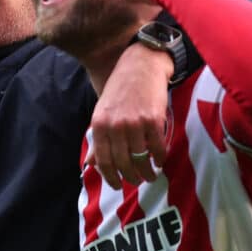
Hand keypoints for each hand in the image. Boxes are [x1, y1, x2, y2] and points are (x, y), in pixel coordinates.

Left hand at [85, 42, 171, 188]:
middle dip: (131, 177)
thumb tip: (91, 164)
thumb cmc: (120, 88)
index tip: (118, 185)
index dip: (111, 177)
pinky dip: (160, 158)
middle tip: (137, 181)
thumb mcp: (102, 111)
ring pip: (141, 159)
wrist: (141, 65)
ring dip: (147, 172)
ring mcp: (135, 123)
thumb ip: (98, 139)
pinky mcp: (153, 120)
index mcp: (99, 124)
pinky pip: (157, 148)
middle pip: (123, 163)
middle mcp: (115, 125)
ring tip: (150, 175)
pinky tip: (160, 160)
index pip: (103, 160)